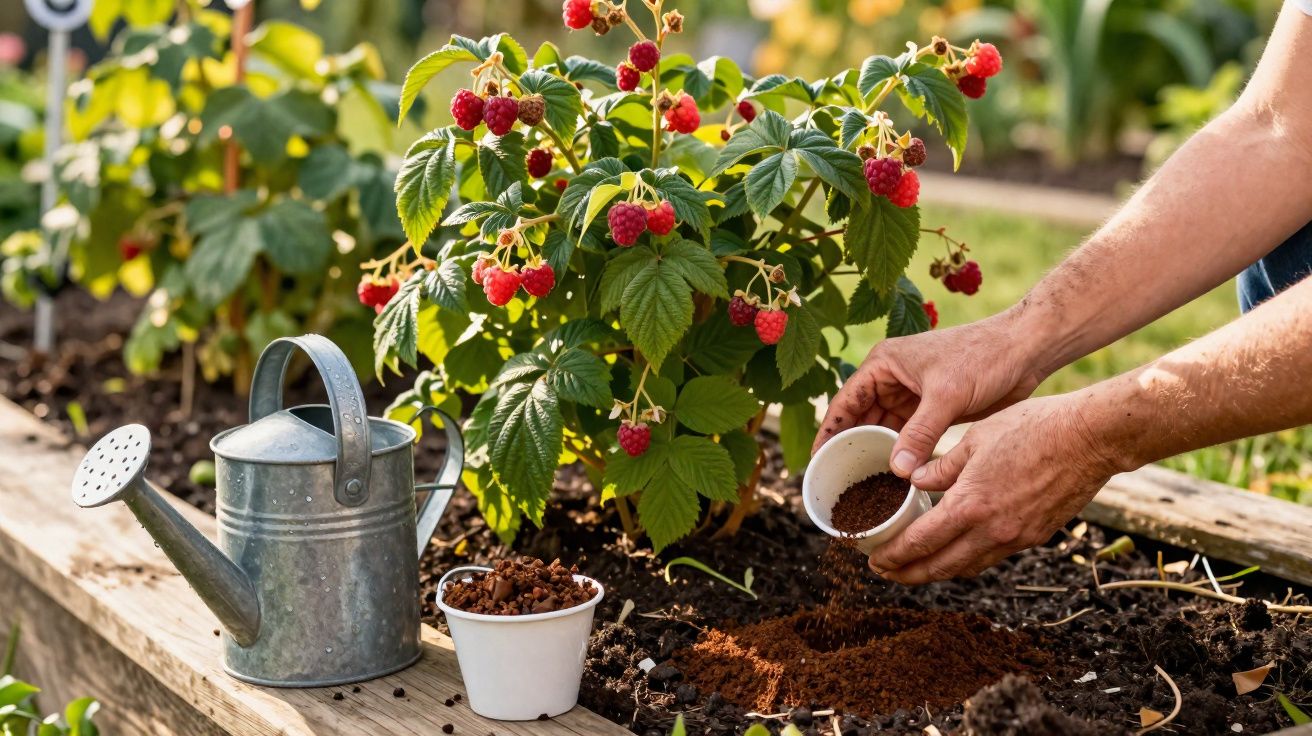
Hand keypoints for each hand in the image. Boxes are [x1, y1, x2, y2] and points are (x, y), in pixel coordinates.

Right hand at [813, 311, 1046, 476]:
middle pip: (860, 419)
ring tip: (862, 486)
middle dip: (850, 447)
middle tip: (837, 482)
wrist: (1023, 351)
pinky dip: (899, 455)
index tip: (815, 461)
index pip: (845, 403)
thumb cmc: (983, 357)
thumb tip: (897, 471)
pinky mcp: (931, 410)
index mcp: (884, 364)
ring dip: (875, 454)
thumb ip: (920, 433)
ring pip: (883, 430)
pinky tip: (893, 478)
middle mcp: (891, 379)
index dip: (828, 432)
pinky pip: (906, 436)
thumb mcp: (946, 396)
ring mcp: (911, 395)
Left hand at [867, 394, 1122, 583]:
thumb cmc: (1032, 428)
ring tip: (916, 567)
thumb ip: (941, 467)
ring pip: (967, 567)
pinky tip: (957, 549)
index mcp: (970, 505)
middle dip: (908, 575)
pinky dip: (968, 559)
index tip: (875, 561)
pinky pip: (992, 557)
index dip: (894, 557)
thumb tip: (913, 481)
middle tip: (886, 573)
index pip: (919, 543)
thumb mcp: (974, 439)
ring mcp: (1016, 538)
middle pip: (940, 567)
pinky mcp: (1035, 536)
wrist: (1090, 438)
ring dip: (937, 572)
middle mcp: (992, 531)